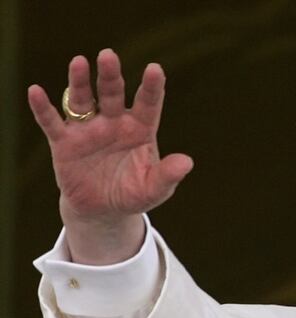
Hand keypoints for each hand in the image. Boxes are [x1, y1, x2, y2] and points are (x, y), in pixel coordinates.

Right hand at [27, 49, 192, 263]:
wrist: (103, 211)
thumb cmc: (133, 193)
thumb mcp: (154, 189)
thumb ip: (168, 175)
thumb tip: (187, 163)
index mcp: (140, 129)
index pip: (148, 104)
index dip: (151, 87)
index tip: (155, 69)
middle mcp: (113, 123)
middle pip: (112, 93)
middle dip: (110, 75)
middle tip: (108, 55)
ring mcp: (88, 130)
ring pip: (83, 101)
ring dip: (79, 82)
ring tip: (79, 62)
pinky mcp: (64, 143)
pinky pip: (51, 122)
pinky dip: (43, 108)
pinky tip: (36, 92)